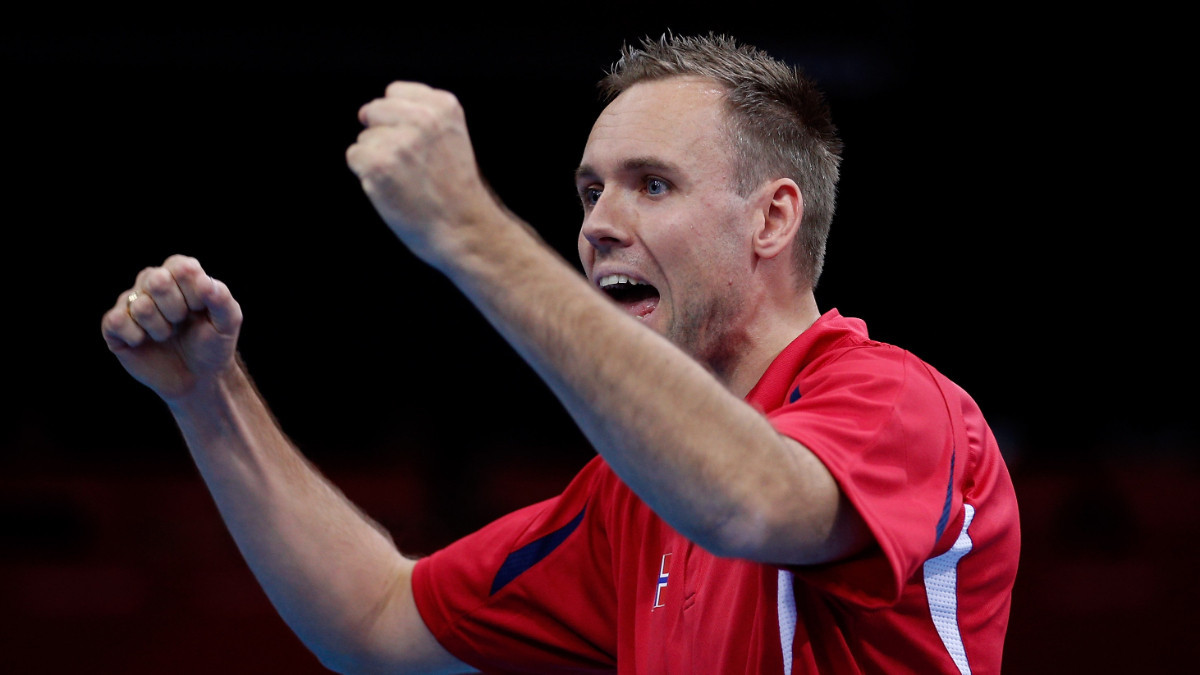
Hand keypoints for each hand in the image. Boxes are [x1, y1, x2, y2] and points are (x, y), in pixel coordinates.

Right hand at [101, 255, 241, 401]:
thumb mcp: (228, 322)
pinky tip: (143, 342)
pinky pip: (116, 321)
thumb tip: (205, 282)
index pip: (181, 267)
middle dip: (176, 310)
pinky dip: (135, 336)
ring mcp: (131, 302)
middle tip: (181, 322)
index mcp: (179, 274)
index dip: (194, 293)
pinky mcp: (114, 325)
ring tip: (166, 335)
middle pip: (157, 280)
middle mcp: (151, 281)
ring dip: (160, 328)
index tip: (201, 309)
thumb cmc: (213, 344)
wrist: (197, 378)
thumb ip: (222, 299)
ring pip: (140, 305)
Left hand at [346, 82, 502, 263]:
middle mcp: (423, 118)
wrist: (465, 229)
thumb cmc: (455, 189)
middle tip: (410, 166)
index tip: (418, 145)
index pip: (395, 92)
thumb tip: (364, 112)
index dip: (398, 119)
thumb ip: (421, 116)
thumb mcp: (452, 137)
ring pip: (365, 138)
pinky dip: (366, 175)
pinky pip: (355, 156)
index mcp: (444, 106)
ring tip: (406, 181)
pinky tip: (392, 189)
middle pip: (374, 110)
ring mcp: (400, 141)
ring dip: (377, 159)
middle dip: (383, 135)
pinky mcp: (379, 164)